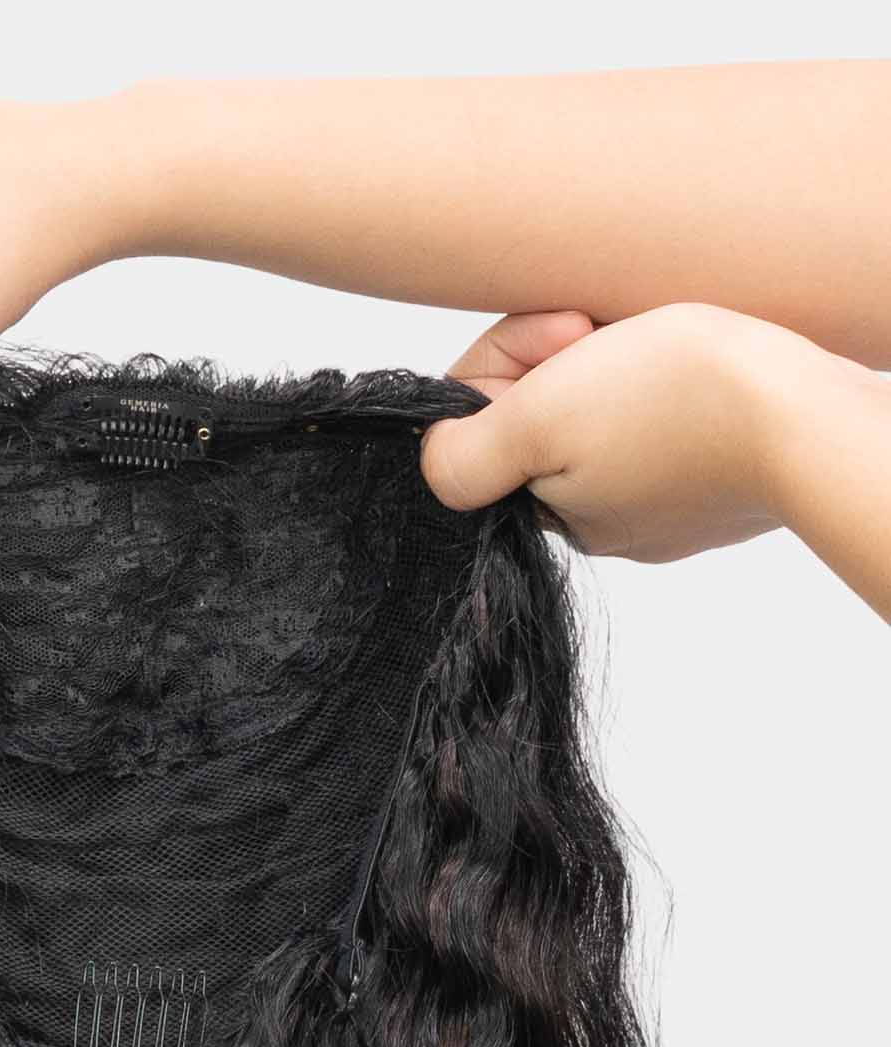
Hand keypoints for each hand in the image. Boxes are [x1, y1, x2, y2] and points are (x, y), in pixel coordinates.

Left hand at [420, 303, 799, 560]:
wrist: (808, 416)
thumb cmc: (678, 403)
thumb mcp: (539, 420)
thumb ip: (468, 452)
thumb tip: (433, 462)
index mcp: (548, 514)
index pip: (482, 423)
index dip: (509, 358)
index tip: (561, 333)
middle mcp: (599, 522)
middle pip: (536, 416)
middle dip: (557, 358)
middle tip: (601, 328)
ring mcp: (659, 506)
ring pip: (597, 413)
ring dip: (608, 362)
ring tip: (646, 340)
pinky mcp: (712, 481)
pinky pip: (657, 420)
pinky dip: (658, 380)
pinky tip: (683, 364)